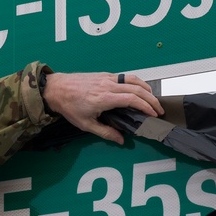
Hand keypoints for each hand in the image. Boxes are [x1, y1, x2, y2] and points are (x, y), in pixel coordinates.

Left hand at [41, 72, 162, 143]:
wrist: (56, 89)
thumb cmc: (69, 106)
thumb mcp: (86, 124)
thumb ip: (105, 132)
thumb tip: (121, 140)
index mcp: (104, 98)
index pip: (132, 99)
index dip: (146, 106)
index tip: (153, 113)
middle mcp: (108, 85)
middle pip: (137, 89)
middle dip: (151, 99)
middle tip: (158, 109)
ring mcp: (107, 78)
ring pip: (132, 80)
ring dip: (146, 88)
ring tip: (152, 98)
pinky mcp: (104, 75)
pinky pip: (124, 77)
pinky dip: (135, 83)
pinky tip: (138, 90)